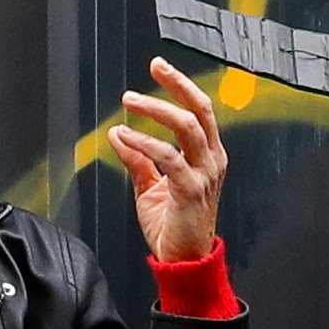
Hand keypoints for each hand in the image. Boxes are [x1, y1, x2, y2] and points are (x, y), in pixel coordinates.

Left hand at [112, 59, 228, 264]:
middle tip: (154, 68)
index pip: (199, 110)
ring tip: (129, 100)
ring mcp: (204, 175)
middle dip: (177, 85)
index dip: (181, 86)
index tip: (159, 67)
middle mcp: (211, 161)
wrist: (183, 262)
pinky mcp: (190, 191)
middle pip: (200, 110)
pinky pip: (168, 157)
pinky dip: (144, 143)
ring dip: (156, 109)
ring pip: (186, 127)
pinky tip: (124, 136)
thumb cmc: (173, 226)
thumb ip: (138, 159)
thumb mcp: (151, 187)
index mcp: (207, 156)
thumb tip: (117, 133)